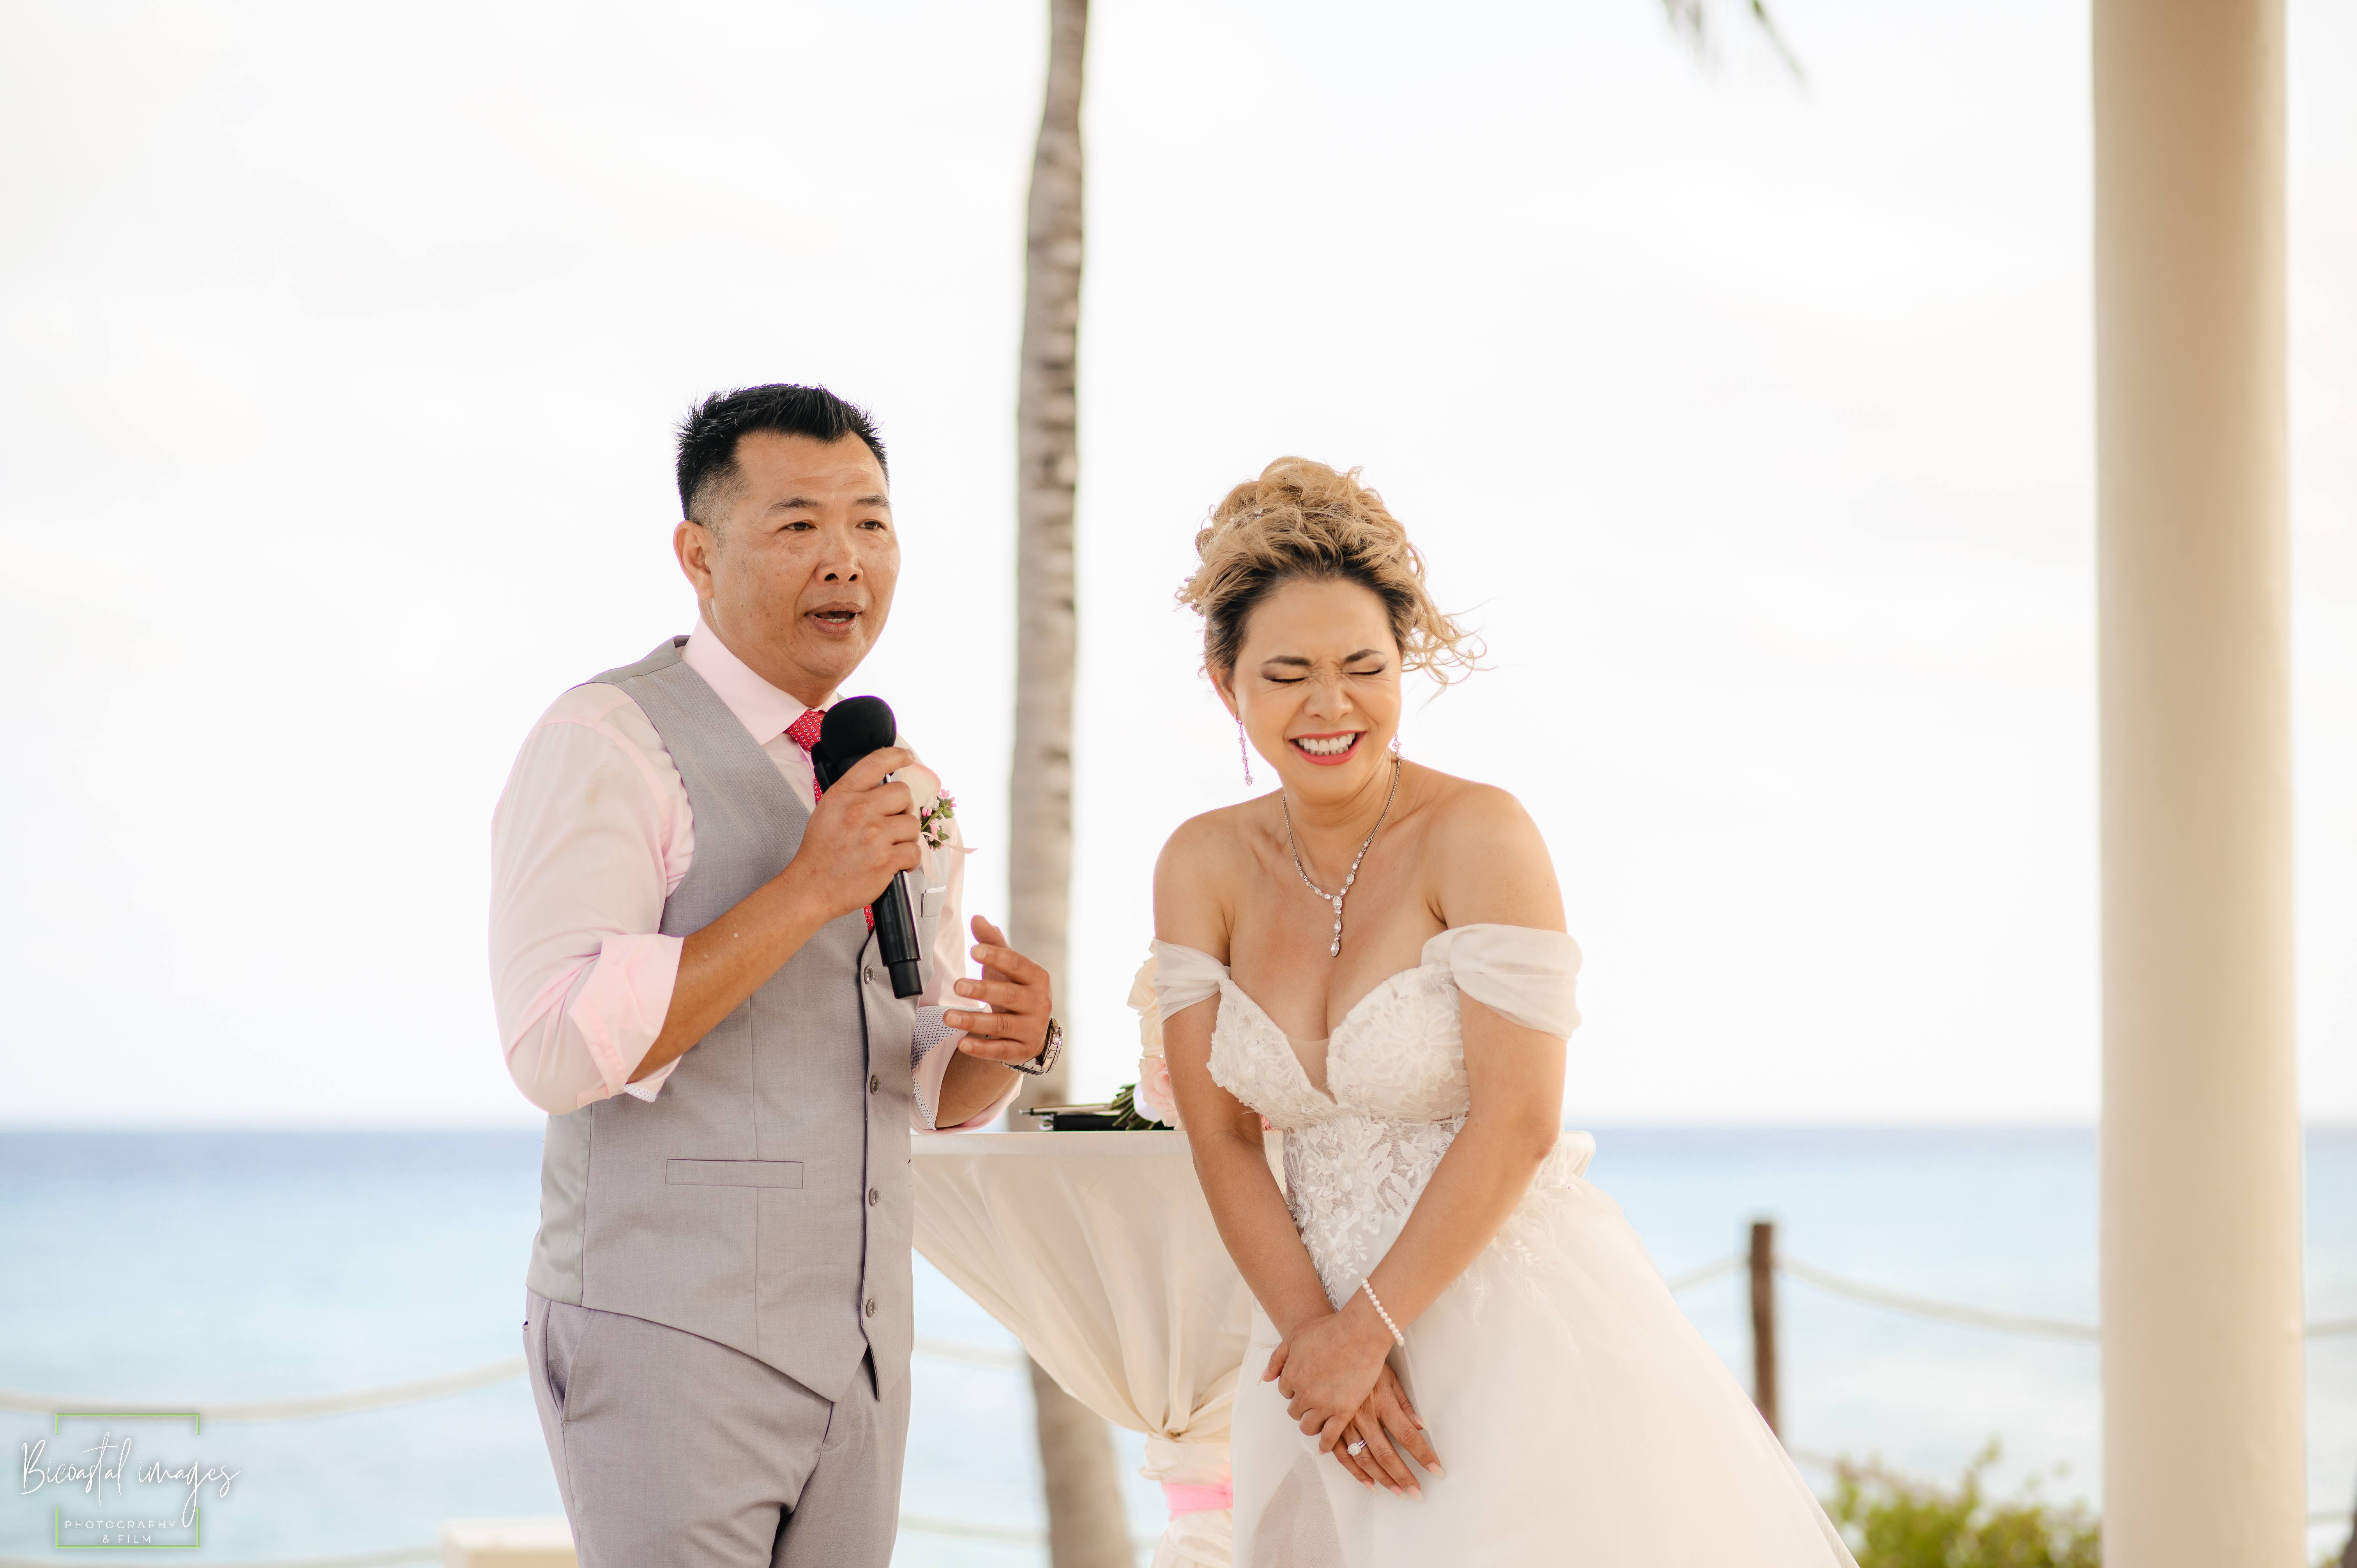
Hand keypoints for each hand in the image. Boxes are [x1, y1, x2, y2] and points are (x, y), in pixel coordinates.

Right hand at [788, 746, 921, 919]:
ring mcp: (874, 836)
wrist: (811, 888)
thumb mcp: (827, 812)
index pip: (875, 763)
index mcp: (842, 796)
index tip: (907, 757)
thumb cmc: (820, 852)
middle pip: (903, 794)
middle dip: (903, 808)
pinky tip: (894, 863)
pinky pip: (914, 851)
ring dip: (905, 836)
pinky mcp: (885, 860)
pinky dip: (909, 859)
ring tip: (889, 846)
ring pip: (912, 824)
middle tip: (893, 822)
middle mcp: (859, 811)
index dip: (897, 756)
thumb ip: (853, 796)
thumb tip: (882, 788)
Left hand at [945, 915, 1051, 1062]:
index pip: (1017, 964)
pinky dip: (981, 1048)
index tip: (974, 950)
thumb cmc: (1016, 990)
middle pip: (1009, 995)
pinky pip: (1001, 1051)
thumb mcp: (1007, 968)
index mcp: (1037, 977)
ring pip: (1001, 1025)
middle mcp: (1039, 1002)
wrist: (1033, 1029)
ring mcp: (1031, 1028)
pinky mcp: (1022, 1050)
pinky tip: (962, 1044)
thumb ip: (993, 944)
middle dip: (983, 990)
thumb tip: (977, 918)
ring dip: (973, 1021)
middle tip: (957, 985)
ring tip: (947, 1017)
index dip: (996, 956)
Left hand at [1262, 1299, 1394, 1454]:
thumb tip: (1265, 1378)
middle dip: (1302, 1407)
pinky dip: (1325, 1444)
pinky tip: (1325, 1447)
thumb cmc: (1329, 1329)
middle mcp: (1303, 1394)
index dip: (1295, 1389)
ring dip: (1311, 1425)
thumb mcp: (1296, 1336)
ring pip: (1308, 1426)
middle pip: (1295, 1411)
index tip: (1305, 1387)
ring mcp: (1323, 1405)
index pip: (1285, 1392)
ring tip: (1318, 1422)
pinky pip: (1329, 1437)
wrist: (1359, 1333)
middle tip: (1313, 1402)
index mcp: (1290, 1376)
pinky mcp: (1343, 1412)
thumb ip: (1278, 1358)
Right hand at [1328, 1364, 1442, 1496]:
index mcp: (1382, 1402)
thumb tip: (1420, 1426)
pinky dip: (1355, 1472)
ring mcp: (1345, 1422)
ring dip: (1382, 1478)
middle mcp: (1363, 1415)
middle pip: (1386, 1453)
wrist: (1334, 1348)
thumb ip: (1404, 1403)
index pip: (1407, 1435)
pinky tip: (1369, 1484)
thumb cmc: (1365, 1360)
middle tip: (1417, 1494)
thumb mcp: (1389, 1376)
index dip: (1423, 1455)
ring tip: (1398, 1492)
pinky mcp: (1332, 1426)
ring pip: (1365, 1458)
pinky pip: (1342, 1454)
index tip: (1436, 1470)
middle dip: (1403, 1476)